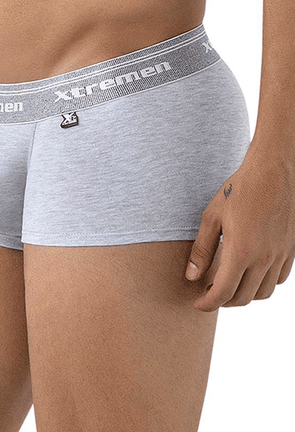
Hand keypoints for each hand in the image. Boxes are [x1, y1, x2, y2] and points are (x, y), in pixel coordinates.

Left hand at [184, 148, 294, 310]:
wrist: (272, 171)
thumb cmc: (240, 189)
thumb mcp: (212, 216)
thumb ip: (202, 250)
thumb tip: (191, 277)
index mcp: (241, 251)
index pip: (222, 293)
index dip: (207, 304)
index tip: (197, 303)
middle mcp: (263, 259)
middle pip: (242, 298)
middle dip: (223, 301)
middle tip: (209, 292)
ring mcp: (280, 256)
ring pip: (263, 293)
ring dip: (244, 295)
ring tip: (229, 283)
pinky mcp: (290, 250)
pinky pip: (279, 279)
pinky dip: (263, 284)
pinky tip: (251, 272)